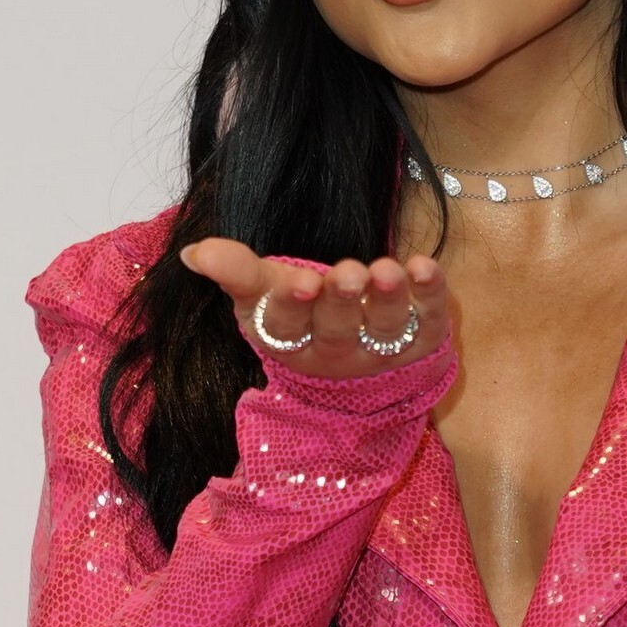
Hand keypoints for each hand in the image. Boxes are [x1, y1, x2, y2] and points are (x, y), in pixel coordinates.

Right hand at [177, 238, 451, 380]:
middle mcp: (335, 350)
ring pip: (385, 327)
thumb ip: (234, 271)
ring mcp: (380, 350)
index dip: (291, 304)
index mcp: (288, 340)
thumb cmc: (300, 316)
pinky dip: (432, 294)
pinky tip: (425, 266)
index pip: (285, 324)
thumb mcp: (261, 296)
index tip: (298, 280)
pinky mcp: (422, 340)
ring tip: (389, 270)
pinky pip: (430, 319)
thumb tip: (194, 252)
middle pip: (337, 327)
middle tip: (348, 273)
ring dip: (389, 298)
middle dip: (342, 300)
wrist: (357, 374)